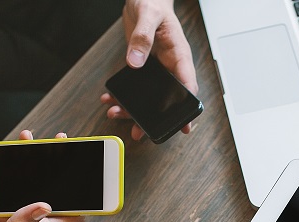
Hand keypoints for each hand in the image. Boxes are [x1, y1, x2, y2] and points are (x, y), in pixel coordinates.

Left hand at [101, 0, 197, 139]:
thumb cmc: (152, 3)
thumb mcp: (147, 16)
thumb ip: (142, 39)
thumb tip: (135, 63)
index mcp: (178, 56)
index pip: (188, 87)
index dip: (187, 109)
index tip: (184, 126)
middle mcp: (170, 67)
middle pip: (167, 100)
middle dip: (154, 118)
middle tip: (140, 131)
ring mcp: (157, 70)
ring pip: (150, 98)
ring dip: (133, 111)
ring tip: (117, 115)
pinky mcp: (143, 69)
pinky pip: (135, 88)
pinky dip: (123, 97)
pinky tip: (111, 100)